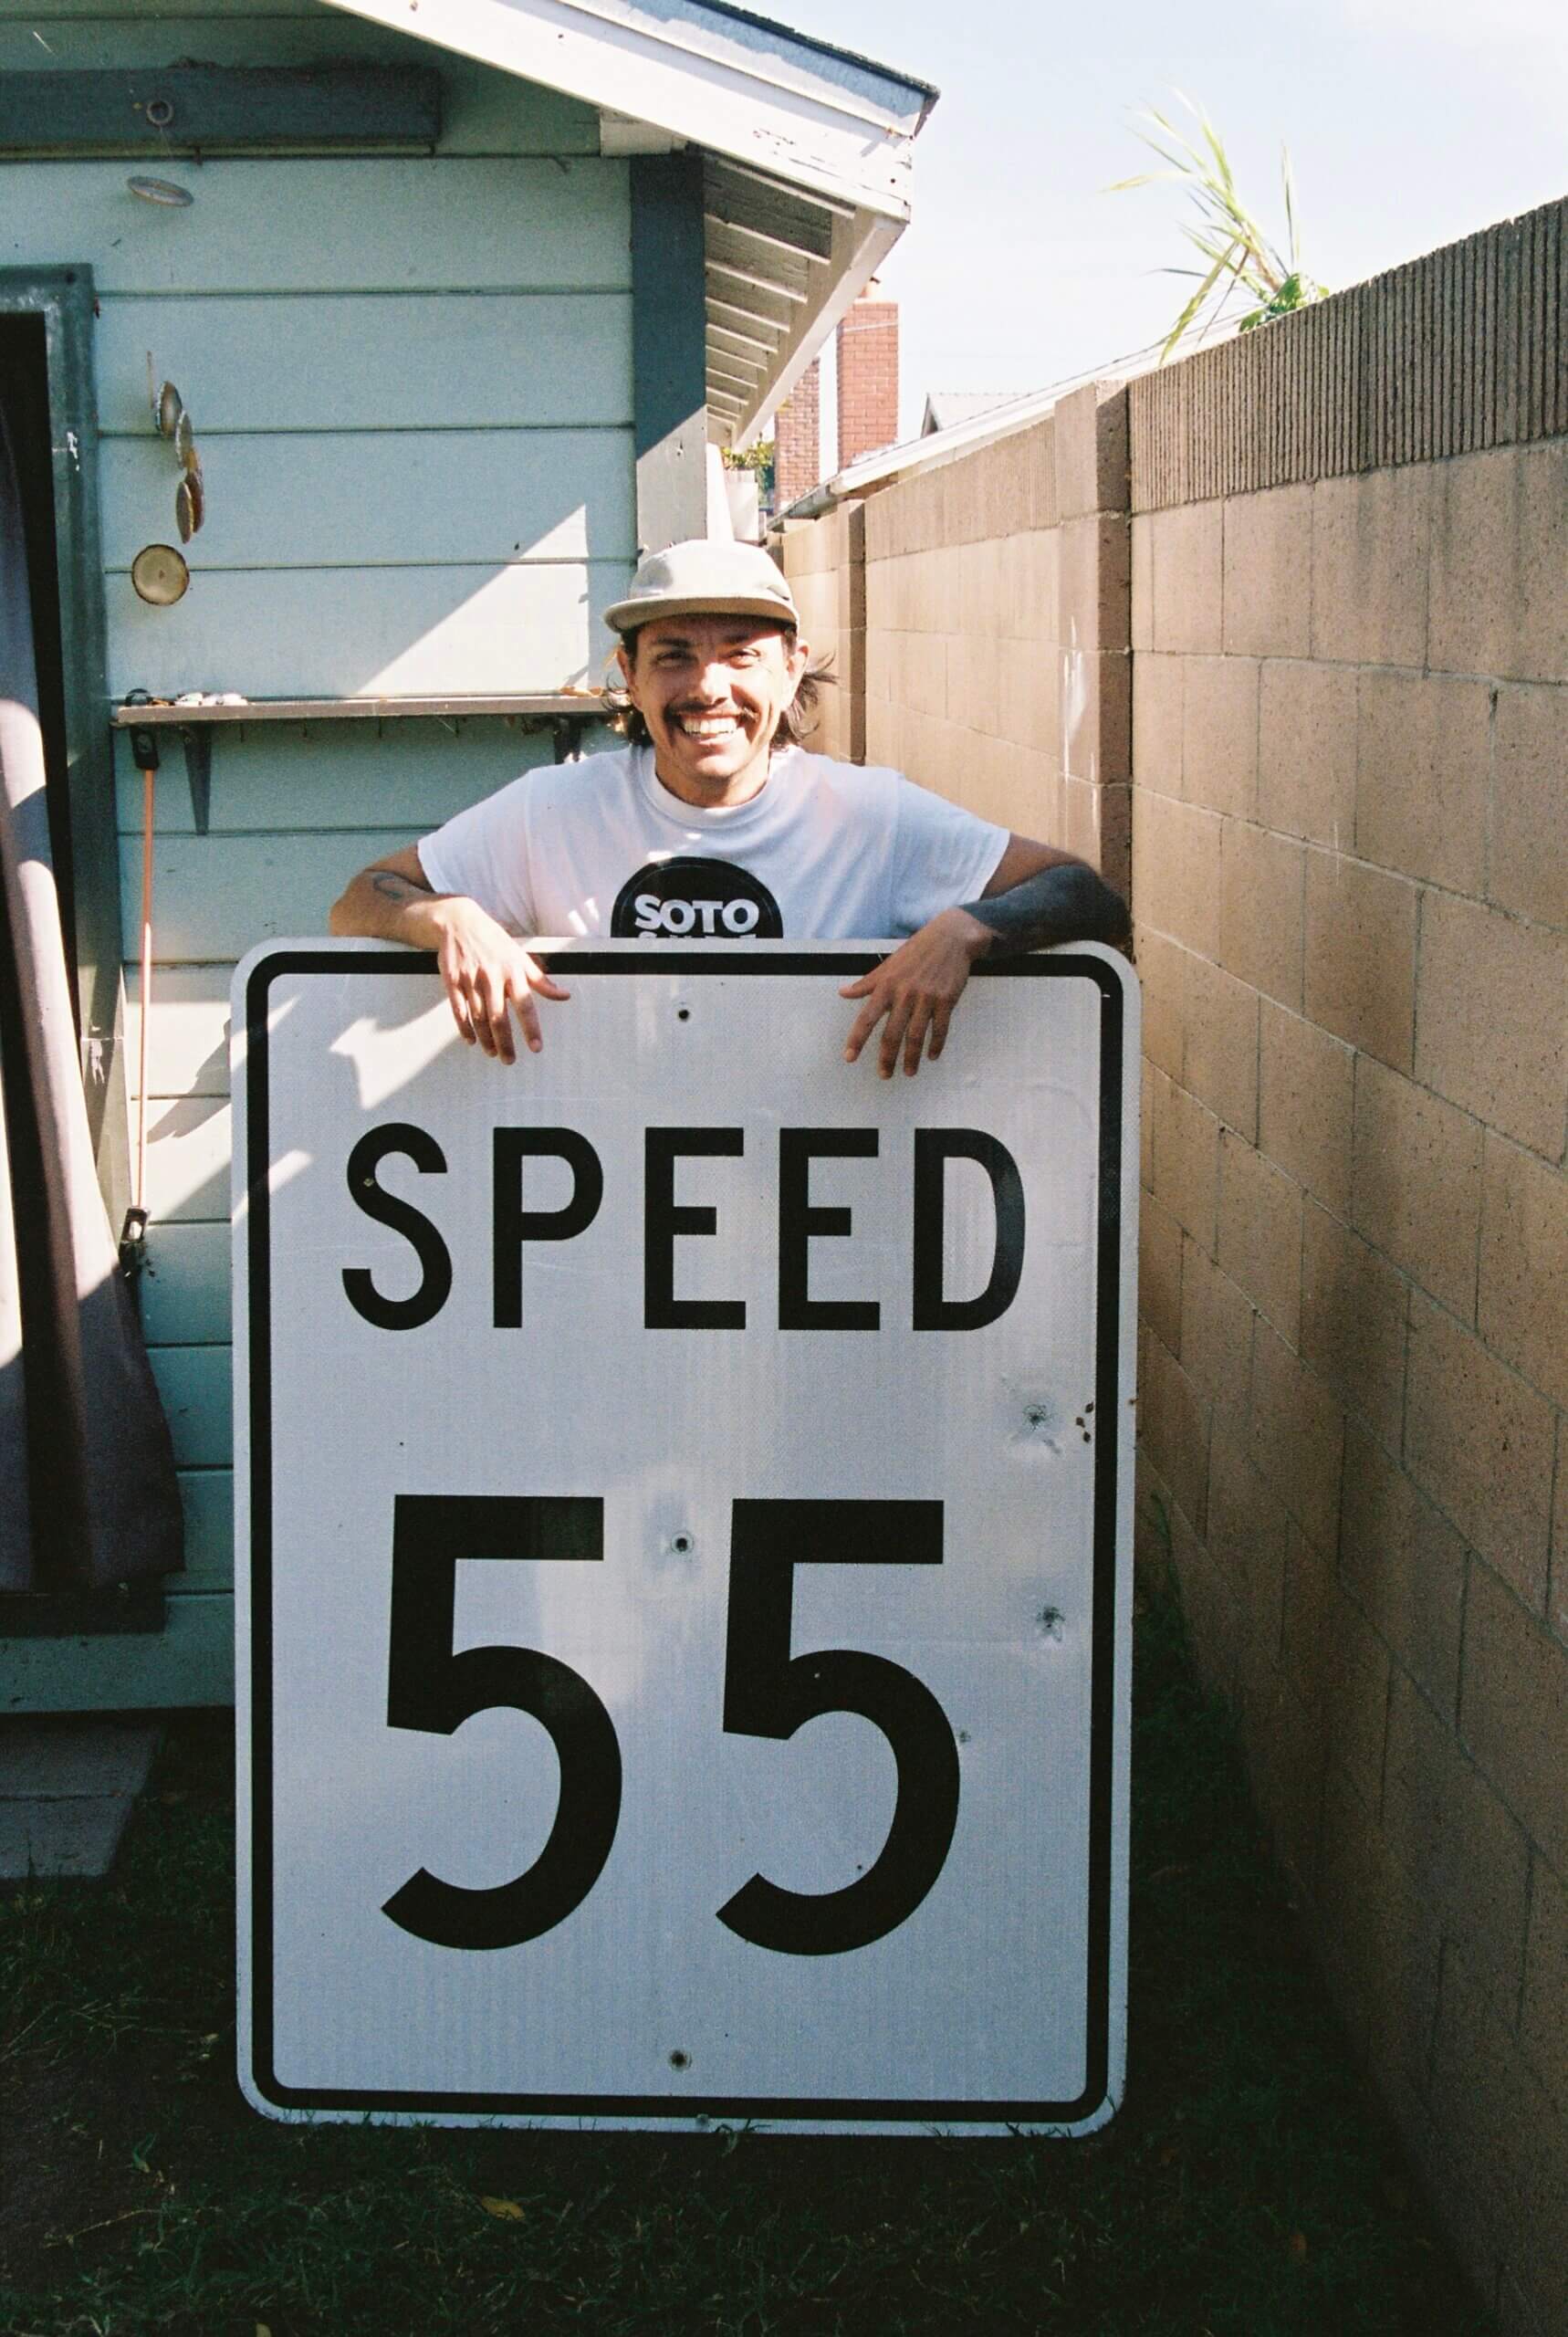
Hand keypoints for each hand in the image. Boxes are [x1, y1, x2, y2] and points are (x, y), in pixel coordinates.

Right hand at [432, 899, 569, 1062]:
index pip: (525, 1005)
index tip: (536, 1048)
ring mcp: (470, 979)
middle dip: (505, 1043)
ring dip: (485, 1039)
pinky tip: (471, 1040)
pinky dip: (464, 1028)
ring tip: (492, 1052)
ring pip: (478, 1017)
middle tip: (509, 1060)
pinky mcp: (452, 980)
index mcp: (512, 971)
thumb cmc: (494, 941)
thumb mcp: (520, 957)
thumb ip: (541, 980)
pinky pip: (458, 1010)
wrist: (460, 922)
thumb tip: (564, 995)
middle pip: (499, 1017)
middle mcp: (491, 976)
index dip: (531, 1028)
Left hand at [840, 908, 991, 1078]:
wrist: (950, 938)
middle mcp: (905, 994)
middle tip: (884, 1075)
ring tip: (909, 1072)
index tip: (849, 1057)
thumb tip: (843, 993)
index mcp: (887, 985)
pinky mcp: (947, 1000)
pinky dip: (936, 1044)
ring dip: (912, 1057)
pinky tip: (932, 1056)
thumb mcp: (888, 965)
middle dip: (887, 1058)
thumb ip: (867, 983)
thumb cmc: (917, 951)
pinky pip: (940, 1028)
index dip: (857, 1039)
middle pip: (892, 1033)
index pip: (867, 1017)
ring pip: (916, 1035)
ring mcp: (927, 997)